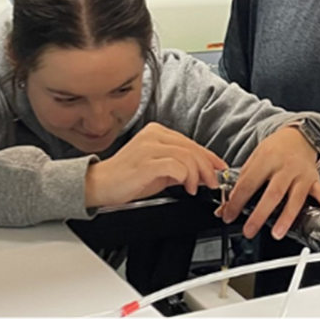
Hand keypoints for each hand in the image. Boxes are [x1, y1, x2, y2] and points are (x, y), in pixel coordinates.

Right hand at [84, 123, 227, 207]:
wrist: (99, 186)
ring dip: (198, 174)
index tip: (220, 169)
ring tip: (197, 187)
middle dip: (208, 167)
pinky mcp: (146, 162)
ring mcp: (149, 147)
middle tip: (213, 182)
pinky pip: (176, 166)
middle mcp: (154, 135)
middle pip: (192, 148)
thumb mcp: (159, 169)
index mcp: (157, 132)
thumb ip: (180, 166)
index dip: (209, 156)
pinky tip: (186, 187)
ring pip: (187, 156)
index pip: (191, 142)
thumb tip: (205, 172)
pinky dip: (186, 177)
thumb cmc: (128, 178)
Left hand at [220, 125, 319, 239]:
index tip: (228, 215)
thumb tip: (225, 206)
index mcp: (266, 159)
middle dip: (260, 214)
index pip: (249, 183)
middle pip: (272, 192)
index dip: (237, 201)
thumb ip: (242, 181)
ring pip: (295, 197)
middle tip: (249, 230)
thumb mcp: (254, 158)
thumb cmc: (274, 150)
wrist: (297, 137)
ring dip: (286, 217)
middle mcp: (285, 166)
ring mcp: (301, 173)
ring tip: (277, 233)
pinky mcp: (314, 179)